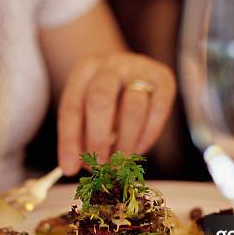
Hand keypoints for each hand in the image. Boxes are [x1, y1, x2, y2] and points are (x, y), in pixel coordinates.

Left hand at [57, 52, 175, 174]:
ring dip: (125, 142)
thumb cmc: (106, 98)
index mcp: (85, 70)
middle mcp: (111, 65)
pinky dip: (148, 135)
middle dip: (98, 139)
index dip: (69, 141)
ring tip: (120, 162)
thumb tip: (77, 166)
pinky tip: (139, 149)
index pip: (72, 107)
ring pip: (133, 108)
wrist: (133, 70)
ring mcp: (140, 69)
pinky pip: (158, 110)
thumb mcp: (86, 110)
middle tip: (99, 166)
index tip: (70, 169)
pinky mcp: (164, 79)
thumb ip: (80, 135)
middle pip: (101, 100)